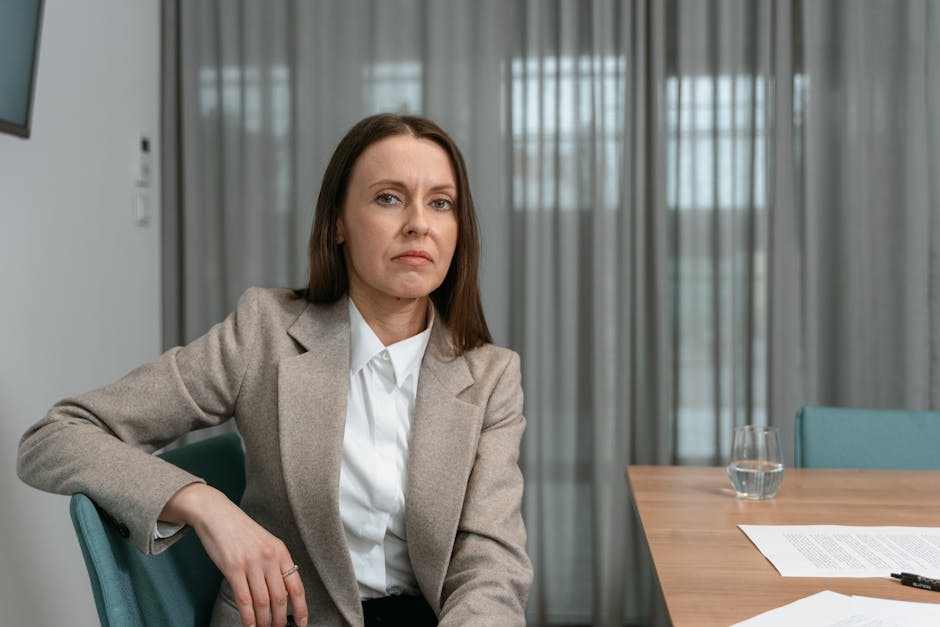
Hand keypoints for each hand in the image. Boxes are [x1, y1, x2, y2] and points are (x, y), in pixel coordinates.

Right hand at [161, 483, 308, 626]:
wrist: (217, 514)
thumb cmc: (241, 531)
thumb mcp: (266, 543)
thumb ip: (275, 565)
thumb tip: (282, 593)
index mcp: (281, 552)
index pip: (297, 586)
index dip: (301, 609)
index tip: (302, 623)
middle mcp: (269, 558)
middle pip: (280, 598)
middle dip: (280, 620)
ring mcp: (251, 563)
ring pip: (262, 602)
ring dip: (264, 622)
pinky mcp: (233, 568)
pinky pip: (243, 599)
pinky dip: (247, 617)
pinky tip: (249, 625)